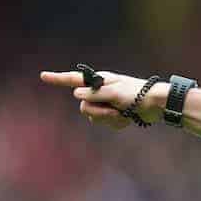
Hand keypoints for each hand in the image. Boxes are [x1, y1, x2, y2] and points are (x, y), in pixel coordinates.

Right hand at [40, 69, 168, 128]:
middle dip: (98, 112)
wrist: (157, 105)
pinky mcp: (114, 114)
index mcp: (99, 81)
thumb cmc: (137, 94)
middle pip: (84, 107)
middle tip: (115, 110)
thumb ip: (94, 94)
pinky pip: (106, 124)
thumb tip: (76, 94)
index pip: (74, 79)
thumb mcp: (114, 93)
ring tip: (123, 114)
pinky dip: (116, 124)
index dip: (58, 79)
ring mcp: (106, 103)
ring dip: (108, 119)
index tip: (43, 76)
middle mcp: (100, 91)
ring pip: (93, 117)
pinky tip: (127, 119)